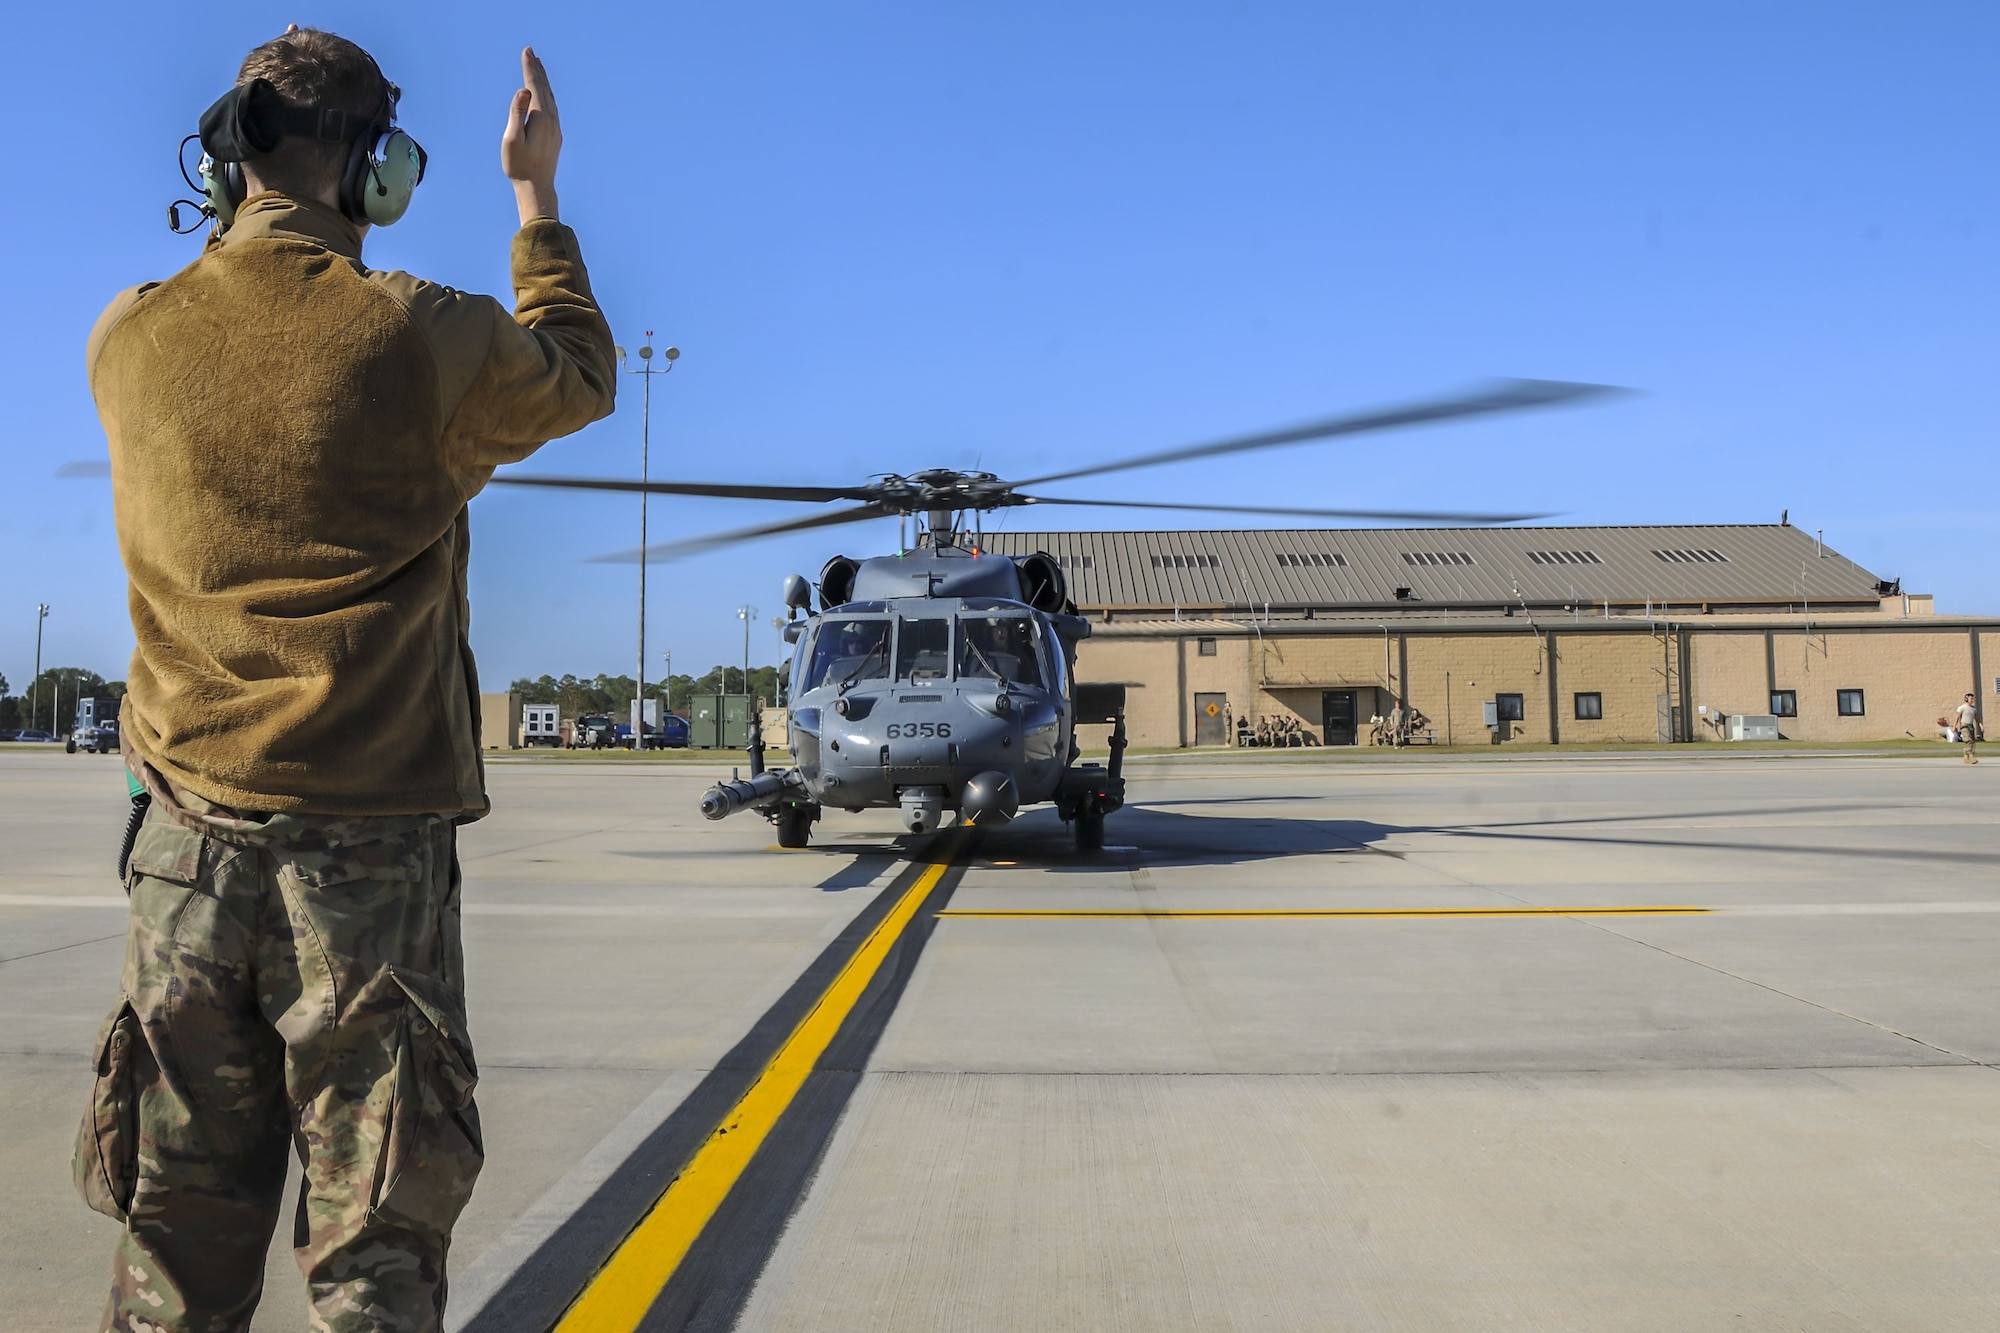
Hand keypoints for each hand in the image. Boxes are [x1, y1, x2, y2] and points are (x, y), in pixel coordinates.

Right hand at [501, 47, 561, 223]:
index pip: (535, 85)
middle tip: (531, 51)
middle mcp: (553, 120)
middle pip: (544, 88)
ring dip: (543, 81)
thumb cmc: (519, 165)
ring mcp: (556, 128)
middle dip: (537, 69)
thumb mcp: (513, 138)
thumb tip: (524, 90)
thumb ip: (517, 112)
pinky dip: (546, 94)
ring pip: (550, 97)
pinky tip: (543, 94)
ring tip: (538, 66)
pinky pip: (552, 108)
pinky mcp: (555, 136)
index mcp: (542, 117)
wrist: (537, 188)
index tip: (526, 51)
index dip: (529, 68)